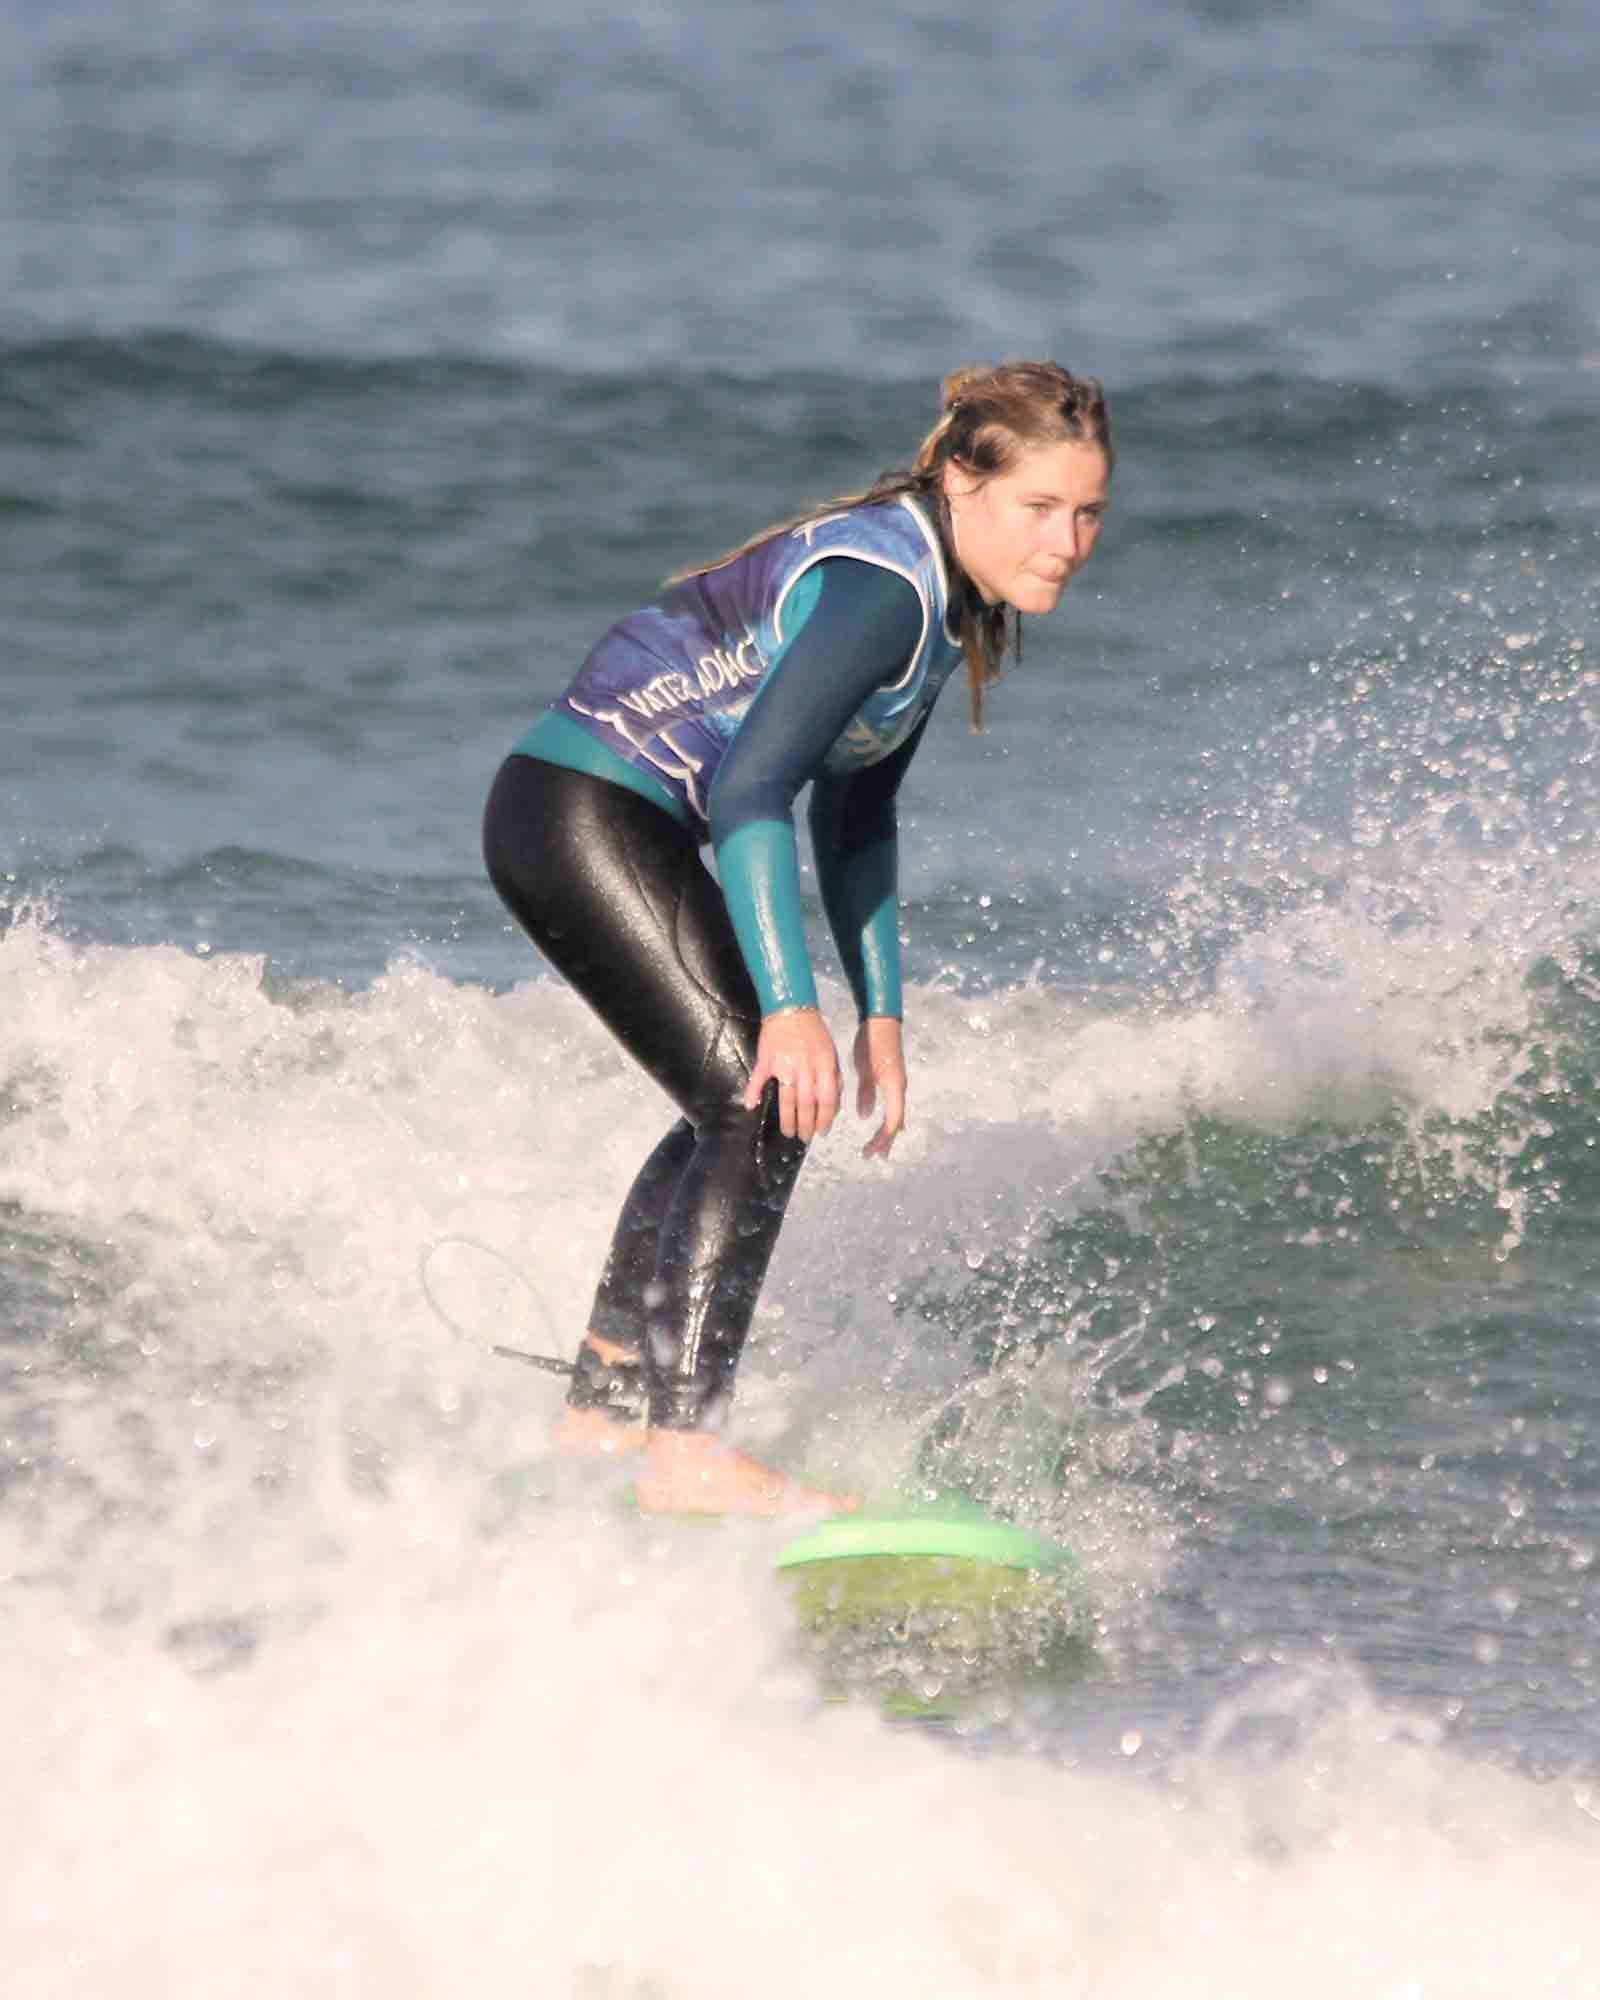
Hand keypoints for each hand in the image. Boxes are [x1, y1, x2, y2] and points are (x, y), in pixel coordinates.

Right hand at [743, 1007, 840, 1141]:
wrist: (790, 1007)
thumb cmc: (814, 1031)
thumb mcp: (832, 1051)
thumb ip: (833, 1076)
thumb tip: (833, 1101)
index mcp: (825, 1064)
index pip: (826, 1099)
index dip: (825, 1118)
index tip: (822, 1131)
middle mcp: (805, 1066)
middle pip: (806, 1104)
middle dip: (806, 1125)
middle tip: (805, 1138)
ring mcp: (784, 1064)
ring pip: (786, 1099)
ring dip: (787, 1119)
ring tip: (789, 1132)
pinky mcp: (766, 1060)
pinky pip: (757, 1080)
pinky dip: (751, 1093)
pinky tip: (749, 1107)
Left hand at [853, 1015, 906, 1158]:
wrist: (882, 1022)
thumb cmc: (872, 1042)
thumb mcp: (865, 1068)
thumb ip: (866, 1092)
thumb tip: (864, 1116)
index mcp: (894, 1087)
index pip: (892, 1121)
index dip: (882, 1139)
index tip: (869, 1151)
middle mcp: (899, 1088)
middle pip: (896, 1122)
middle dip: (886, 1140)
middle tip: (874, 1156)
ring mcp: (898, 1084)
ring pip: (896, 1115)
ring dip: (887, 1132)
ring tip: (878, 1147)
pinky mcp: (894, 1079)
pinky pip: (893, 1106)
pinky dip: (888, 1120)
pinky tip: (881, 1124)